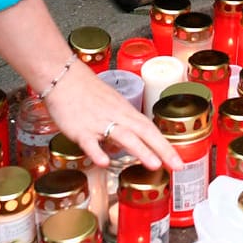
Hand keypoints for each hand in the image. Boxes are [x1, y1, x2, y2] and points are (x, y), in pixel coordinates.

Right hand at [43, 62, 181, 170]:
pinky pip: (89, 142)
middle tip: (177, 165)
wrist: (63, 77)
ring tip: (154, 165)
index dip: (165, 145)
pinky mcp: (80, 129)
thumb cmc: (86, 92)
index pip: (150, 129)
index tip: (178, 161)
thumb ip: (121, 126)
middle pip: (144, 132)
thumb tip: (127, 146)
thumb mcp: (110, 106)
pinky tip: (104, 162)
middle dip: (162, 149)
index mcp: (125, 111)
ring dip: (140, 150)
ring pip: (123, 136)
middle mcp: (116, 117)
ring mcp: (98, 123)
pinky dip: (97, 151)